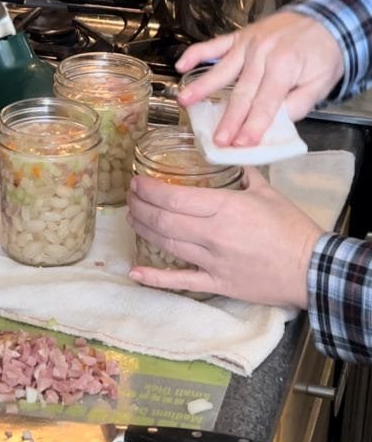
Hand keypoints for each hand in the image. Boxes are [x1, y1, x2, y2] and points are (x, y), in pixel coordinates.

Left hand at [127, 169, 322, 306]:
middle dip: (140, 207)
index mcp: (224, 208)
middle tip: (129, 197)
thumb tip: (228, 158)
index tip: (137, 182)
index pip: (175, 197)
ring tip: (131, 218)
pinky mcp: (216, 284)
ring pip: (167, 245)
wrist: (311, 268)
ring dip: (143, 230)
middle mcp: (212, 234)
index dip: (149, 189)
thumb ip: (243, 173)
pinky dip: (155, 278)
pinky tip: (135, 271)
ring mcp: (212, 261)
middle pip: (163, 220)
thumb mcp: (267, 192)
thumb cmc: (292, 228)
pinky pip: (180, 281)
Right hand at [175, 11, 343, 146]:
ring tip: (185, 102)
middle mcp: (263, 54)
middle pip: (242, 92)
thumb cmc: (322, 54)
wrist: (324, 19)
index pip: (266, 103)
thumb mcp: (321, 83)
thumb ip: (298, 104)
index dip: (253, 125)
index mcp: (285, 66)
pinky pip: (214, 44)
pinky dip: (196, 53)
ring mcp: (248, 44)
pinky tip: (181, 66)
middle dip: (229, 119)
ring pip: (222, 70)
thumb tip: (273, 125)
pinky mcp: (240, 36)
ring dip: (202, 87)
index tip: (242, 144)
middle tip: (217, 140)